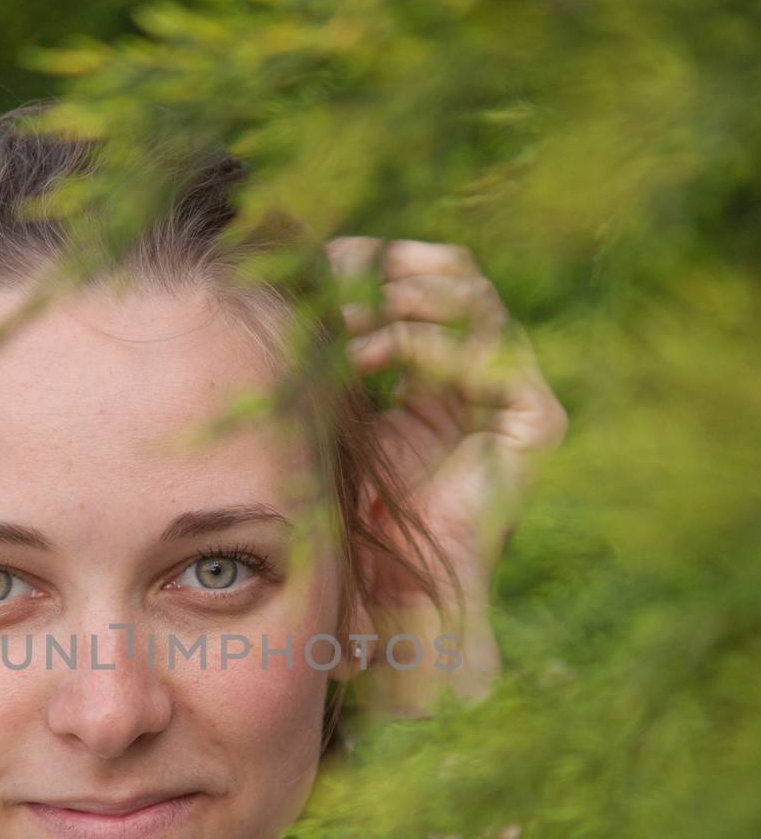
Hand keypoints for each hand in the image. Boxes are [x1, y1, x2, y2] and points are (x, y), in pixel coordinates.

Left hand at [324, 236, 568, 610]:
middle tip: (335, 279)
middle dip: (391, 267)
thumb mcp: (341, 404)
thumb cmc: (356, 502)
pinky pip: (486, 353)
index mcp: (445, 363)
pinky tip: (367, 357)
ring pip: (474, 299)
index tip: (318, 257)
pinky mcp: (539, 419)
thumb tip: (299, 269)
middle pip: (457, 273)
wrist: (390, 581)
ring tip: (345, 321)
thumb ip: (341, 340)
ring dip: (401, 299)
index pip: (424, 277)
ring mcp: (518, 391)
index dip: (375, 259)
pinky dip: (423, 343)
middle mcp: (489, 369)